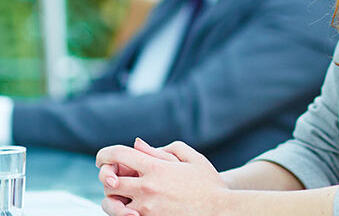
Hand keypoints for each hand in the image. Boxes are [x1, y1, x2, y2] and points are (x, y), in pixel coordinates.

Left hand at [96, 139, 227, 215]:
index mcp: (156, 168)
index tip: (102, 158)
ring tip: (123, 198)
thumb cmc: (208, 183)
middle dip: (107, 178)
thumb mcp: (192, 159)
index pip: (118, 155)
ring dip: (112, 199)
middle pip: (108, 182)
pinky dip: (124, 213)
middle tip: (113, 178)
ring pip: (111, 204)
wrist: (220, 211)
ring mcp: (146, 210)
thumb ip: (164, 149)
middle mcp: (147, 188)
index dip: (104, 154)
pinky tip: (133, 209)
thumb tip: (138, 145)